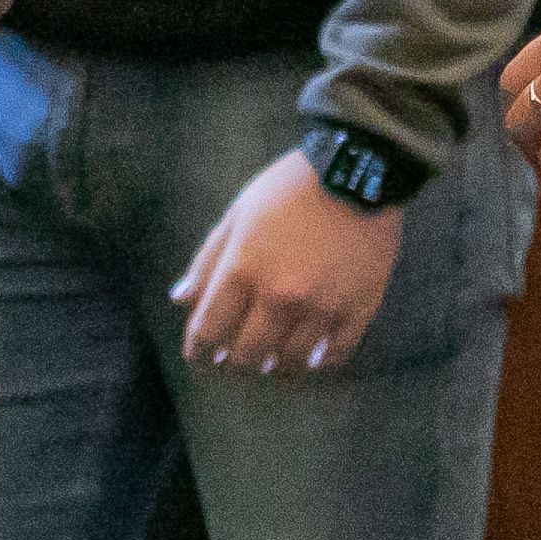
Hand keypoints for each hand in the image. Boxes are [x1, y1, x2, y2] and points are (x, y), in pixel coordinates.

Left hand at [170, 148, 403, 374]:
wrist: (355, 172)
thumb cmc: (288, 188)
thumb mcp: (238, 214)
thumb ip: (208, 261)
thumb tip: (181, 300)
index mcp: (244, 270)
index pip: (211, 328)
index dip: (199, 348)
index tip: (199, 355)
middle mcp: (280, 296)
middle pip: (249, 353)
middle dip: (236, 363)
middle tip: (234, 364)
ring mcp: (322, 306)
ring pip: (292, 361)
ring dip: (277, 368)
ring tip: (273, 365)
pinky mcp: (359, 308)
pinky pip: (336, 353)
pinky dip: (321, 362)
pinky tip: (313, 360)